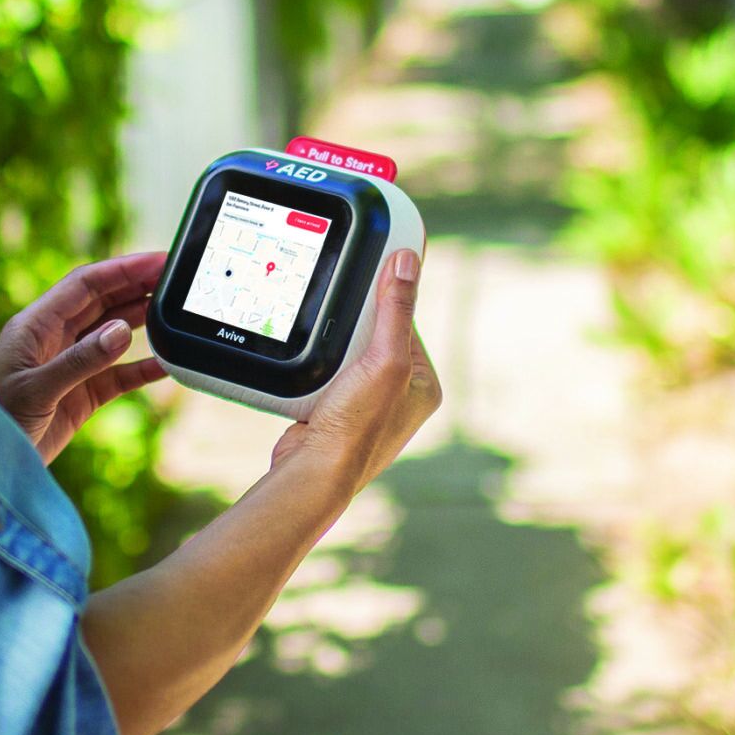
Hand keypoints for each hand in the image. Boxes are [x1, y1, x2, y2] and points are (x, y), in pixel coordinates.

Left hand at [0, 250, 170, 463]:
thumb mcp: (35, 389)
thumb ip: (80, 361)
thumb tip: (123, 331)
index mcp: (36, 326)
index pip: (85, 285)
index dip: (122, 269)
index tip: (158, 261)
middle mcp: (54, 340)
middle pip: (103, 302)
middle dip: (138, 286)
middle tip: (176, 277)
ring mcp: (69, 368)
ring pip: (112, 334)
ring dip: (142, 320)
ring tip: (176, 309)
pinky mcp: (80, 397)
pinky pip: (118, 376)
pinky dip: (143, 369)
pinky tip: (168, 363)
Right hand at [270, 247, 440, 497]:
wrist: (314, 472)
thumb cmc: (357, 426)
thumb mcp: (384, 359)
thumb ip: (396, 310)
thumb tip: (407, 261)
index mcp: (423, 385)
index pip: (405, 325)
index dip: (384, 302)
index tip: (365, 283)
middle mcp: (400, 398)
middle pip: (375, 338)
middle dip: (354, 329)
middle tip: (337, 321)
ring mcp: (369, 407)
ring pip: (349, 357)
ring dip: (334, 349)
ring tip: (325, 351)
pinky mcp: (338, 414)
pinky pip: (329, 376)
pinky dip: (318, 370)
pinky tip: (311, 371)